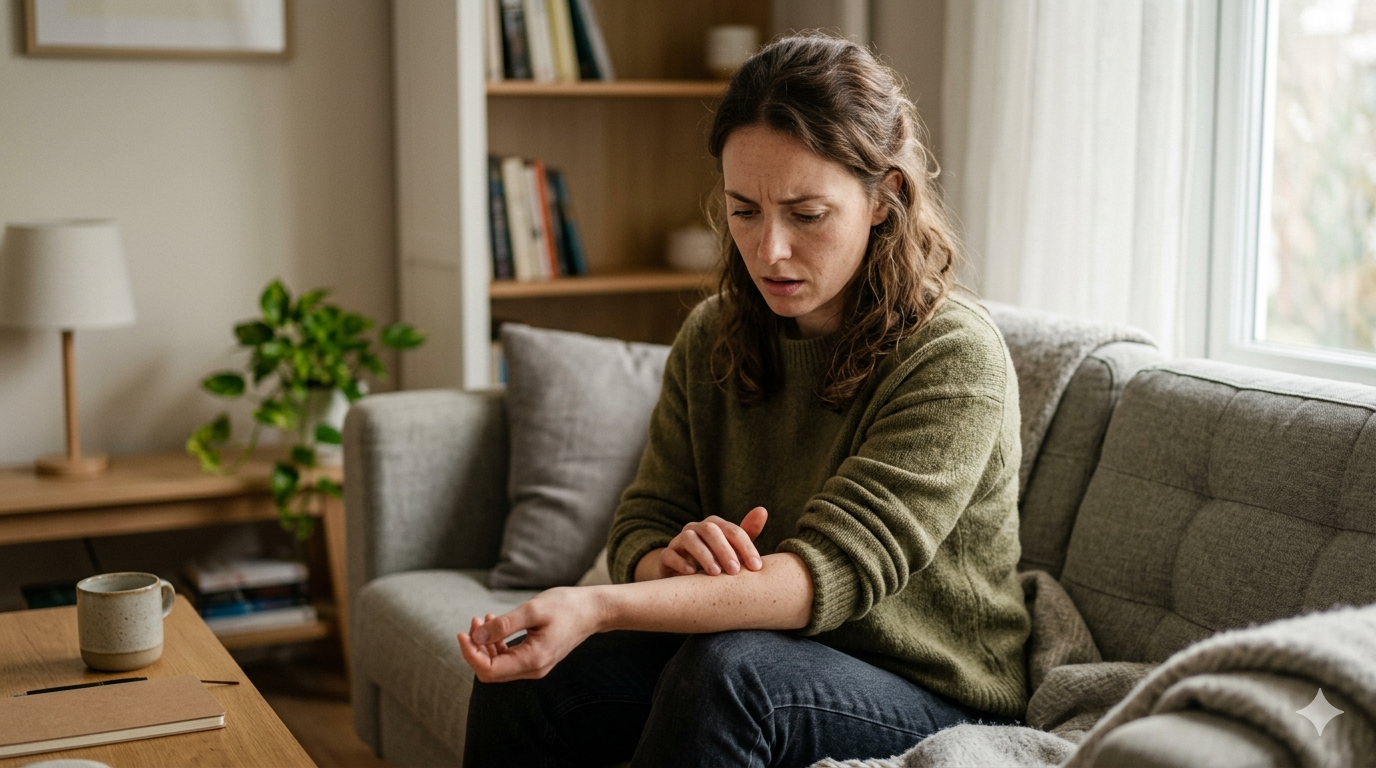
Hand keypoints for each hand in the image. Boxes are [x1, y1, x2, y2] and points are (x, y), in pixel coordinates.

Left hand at [457, 587, 603, 682]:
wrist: (593, 610)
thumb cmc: (566, 606)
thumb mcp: (533, 610)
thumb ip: (504, 625)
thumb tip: (476, 636)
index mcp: (532, 660)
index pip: (488, 670)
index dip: (470, 654)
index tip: (462, 632)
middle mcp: (533, 669)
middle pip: (490, 670)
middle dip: (476, 647)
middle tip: (474, 621)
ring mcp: (535, 666)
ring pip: (498, 665)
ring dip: (485, 644)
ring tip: (483, 618)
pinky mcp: (536, 658)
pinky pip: (508, 658)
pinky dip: (497, 643)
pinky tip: (495, 624)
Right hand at [658, 506, 767, 577]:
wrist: (683, 575)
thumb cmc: (714, 561)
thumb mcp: (732, 550)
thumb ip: (747, 533)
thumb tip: (762, 510)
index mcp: (715, 526)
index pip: (733, 531)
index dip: (746, 547)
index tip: (756, 567)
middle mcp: (696, 529)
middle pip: (711, 531)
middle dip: (725, 550)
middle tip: (735, 570)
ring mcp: (679, 541)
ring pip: (689, 539)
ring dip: (704, 555)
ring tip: (715, 573)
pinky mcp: (666, 556)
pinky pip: (669, 554)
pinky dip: (680, 562)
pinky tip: (692, 573)